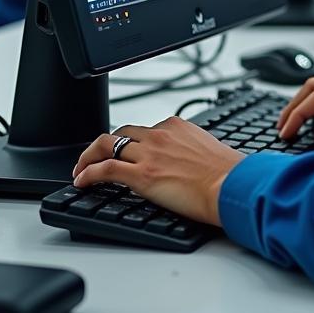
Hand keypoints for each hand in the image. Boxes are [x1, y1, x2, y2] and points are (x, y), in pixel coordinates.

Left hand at [72, 117, 244, 225]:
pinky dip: (88, 173)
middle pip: (121, 132)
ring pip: (106, 145)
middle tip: (95, 157)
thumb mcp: (208, 150)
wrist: (231, 185)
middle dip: (104, 144)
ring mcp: (149, 153)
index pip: (144, 129)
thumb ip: (190, 149)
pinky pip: (104, 169)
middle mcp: (160, 135)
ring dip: (89, 156)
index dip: (130, 141)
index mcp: (178, 127)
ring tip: (81, 169)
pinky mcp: (141, 175)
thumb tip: (186, 161)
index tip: (125, 150)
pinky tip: (81, 181)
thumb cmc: (227, 173)